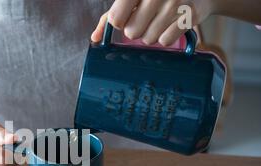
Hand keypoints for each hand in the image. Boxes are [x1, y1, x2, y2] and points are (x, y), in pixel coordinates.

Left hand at [92, 0, 215, 45]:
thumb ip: (112, 14)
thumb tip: (95, 38)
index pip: (116, 19)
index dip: (120, 22)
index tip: (128, 16)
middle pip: (132, 32)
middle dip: (137, 29)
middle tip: (148, 17)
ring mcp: (175, 2)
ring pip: (149, 39)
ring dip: (152, 34)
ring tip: (161, 18)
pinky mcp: (190, 14)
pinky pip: (166, 41)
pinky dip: (167, 36)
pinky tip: (172, 23)